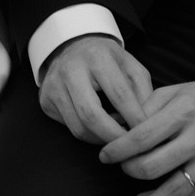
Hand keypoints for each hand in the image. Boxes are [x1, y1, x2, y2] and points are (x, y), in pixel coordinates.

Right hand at [37, 35, 154, 146]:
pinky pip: (69, 127)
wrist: (72, 48)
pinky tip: (100, 128)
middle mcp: (70, 70)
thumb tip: (149, 123)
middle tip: (130, 148)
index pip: (119, 94)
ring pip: (78, 127)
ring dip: (101, 139)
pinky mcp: (45, 100)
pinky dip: (89, 134)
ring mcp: (54, 86)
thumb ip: (144, 91)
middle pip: (92, 115)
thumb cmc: (107, 61)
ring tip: (117, 137)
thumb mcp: (130, 66)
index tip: (148, 133)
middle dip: (114, 136)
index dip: (135, 117)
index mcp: (97, 57)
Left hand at [101, 77, 194, 195]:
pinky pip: (190, 195)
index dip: (118, 150)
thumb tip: (112, 124)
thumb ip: (143, 108)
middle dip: (130, 171)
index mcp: (184, 110)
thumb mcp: (174, 92)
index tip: (104, 156)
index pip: (142, 136)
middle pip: (153, 165)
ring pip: (174, 189)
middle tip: (121, 169)